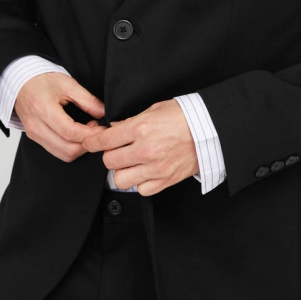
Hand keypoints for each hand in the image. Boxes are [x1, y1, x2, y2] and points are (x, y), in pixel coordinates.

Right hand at [14, 73, 105, 162]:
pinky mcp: (34, 138)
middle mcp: (36, 126)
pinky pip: (56, 151)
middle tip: (97, 129)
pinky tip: (76, 134)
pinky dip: (70, 147)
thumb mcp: (68, 84)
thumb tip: (103, 113)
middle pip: (68, 149)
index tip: (102, 128)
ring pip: (63, 154)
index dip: (90, 133)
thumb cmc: (42, 80)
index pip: (70, 132)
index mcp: (43, 109)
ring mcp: (34, 134)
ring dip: (80, 147)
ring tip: (87, 131)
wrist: (21, 81)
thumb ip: (88, 100)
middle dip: (88, 143)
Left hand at [81, 99, 198, 195]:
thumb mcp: (154, 109)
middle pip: (109, 161)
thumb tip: (114, 128)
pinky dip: (139, 182)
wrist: (210, 131)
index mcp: (141, 128)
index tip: (90, 142)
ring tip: (130, 163)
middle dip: (109, 155)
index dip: (92, 142)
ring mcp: (155, 168)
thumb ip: (131, 121)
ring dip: (122, 171)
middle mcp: (145, 150)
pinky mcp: (165, 180)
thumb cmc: (184, 117)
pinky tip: (144, 172)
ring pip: (120, 179)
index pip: (105, 140)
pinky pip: (141, 190)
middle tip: (117, 150)